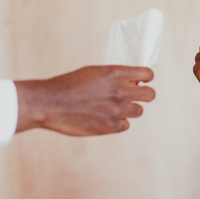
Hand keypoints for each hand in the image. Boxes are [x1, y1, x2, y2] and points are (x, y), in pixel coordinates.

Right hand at [14, 66, 154, 135]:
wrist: (50, 103)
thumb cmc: (70, 84)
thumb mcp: (95, 72)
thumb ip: (116, 76)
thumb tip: (133, 82)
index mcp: (117, 73)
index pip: (147, 74)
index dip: (145, 77)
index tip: (141, 81)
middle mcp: (121, 91)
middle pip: (150, 95)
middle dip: (144, 94)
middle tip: (135, 95)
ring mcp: (117, 110)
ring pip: (139, 111)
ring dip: (130, 109)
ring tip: (114, 106)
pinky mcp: (110, 127)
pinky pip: (125, 125)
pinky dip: (118, 122)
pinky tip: (105, 117)